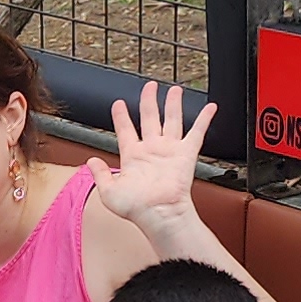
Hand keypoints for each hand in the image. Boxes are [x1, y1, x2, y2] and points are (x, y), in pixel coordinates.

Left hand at [97, 80, 214, 225]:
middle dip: (149, 101)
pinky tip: (210, 107)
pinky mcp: (186, 155)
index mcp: (132, 156)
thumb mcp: (108, 191)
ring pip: (171, 119)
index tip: (118, 103)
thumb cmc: (136, 208)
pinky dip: (204, 119)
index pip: (125, 130)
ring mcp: (169, 151)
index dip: (121, 116)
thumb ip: (100, 174)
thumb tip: (90, 161)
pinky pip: (197, 133)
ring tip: (174, 90)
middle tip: (150, 86)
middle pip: (150, 118)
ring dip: (173, 104)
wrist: (158, 214)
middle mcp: (152, 150)